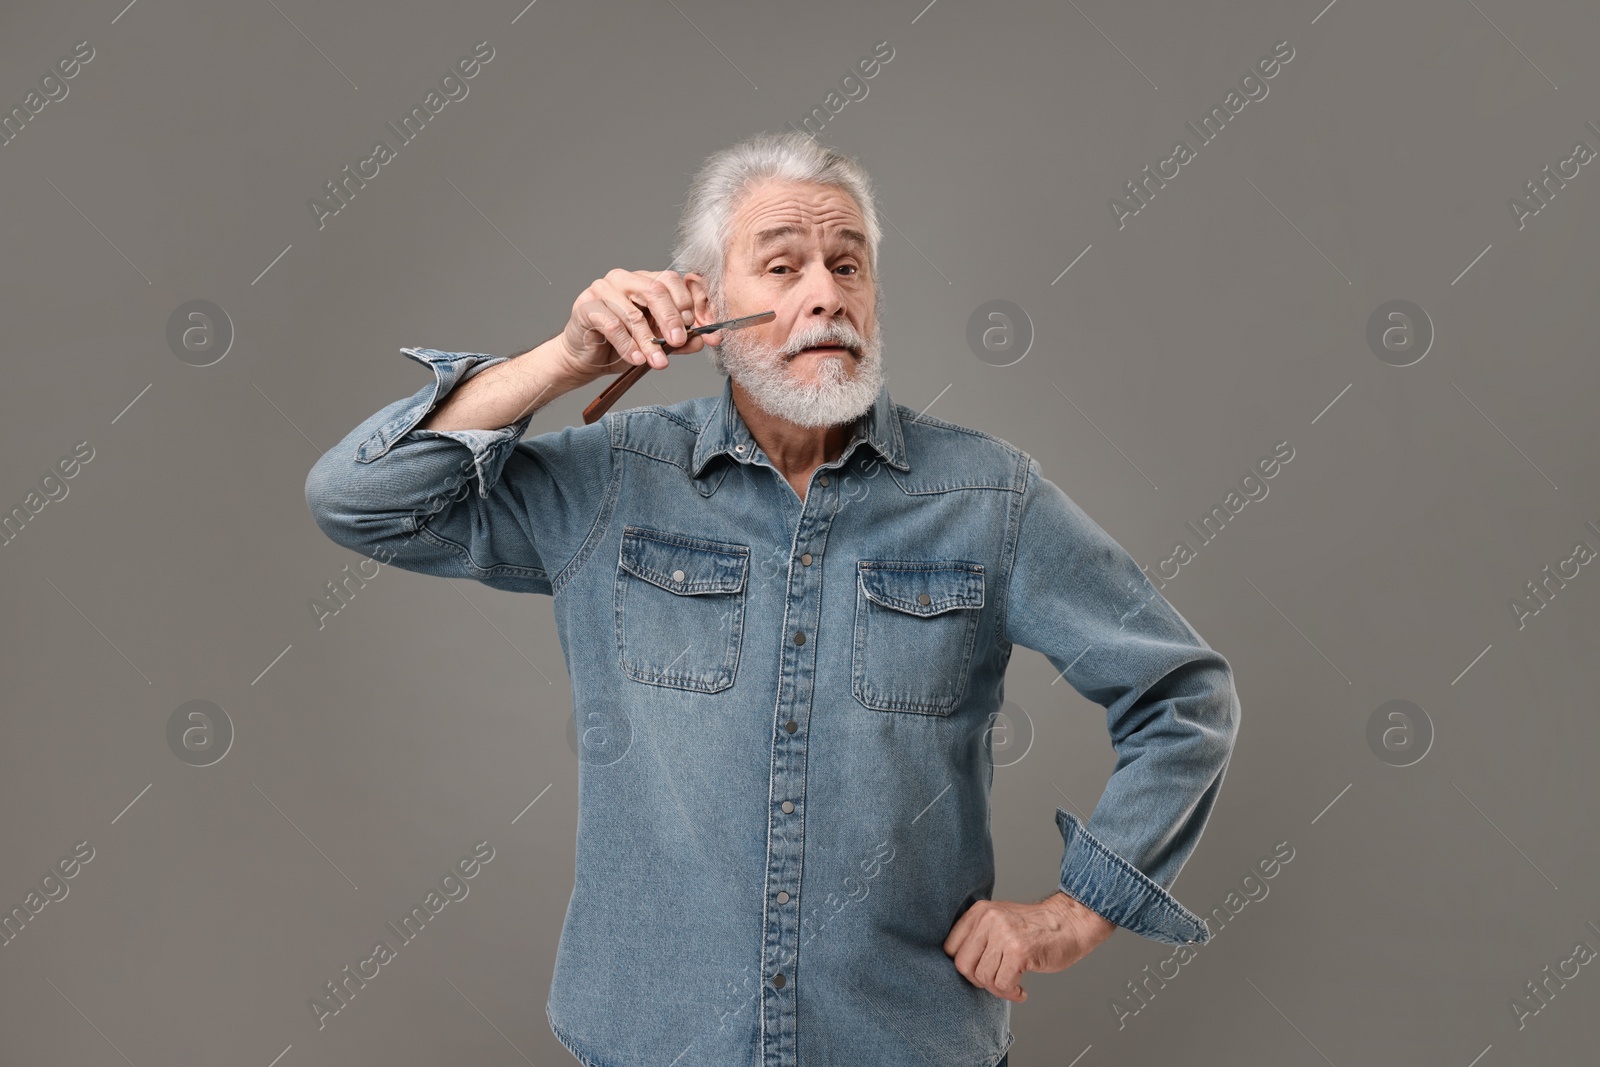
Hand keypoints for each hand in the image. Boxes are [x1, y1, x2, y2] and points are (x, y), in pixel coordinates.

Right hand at [556, 268, 702, 382]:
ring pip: (633, 313)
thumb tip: (700, 341)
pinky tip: (636, 359)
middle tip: (679, 341)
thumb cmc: (620, 345)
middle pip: (655, 290)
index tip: (698, 328)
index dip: (688, 304)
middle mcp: (624, 279)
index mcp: (644, 280)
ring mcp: (602, 289)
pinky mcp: (586, 306)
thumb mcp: (656, 343)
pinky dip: (627, 346)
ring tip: (658, 361)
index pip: (672, 281)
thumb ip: (678, 340)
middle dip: (671, 318)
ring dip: (649, 341)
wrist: (585, 359)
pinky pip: (612, 325)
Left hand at [943, 891, 1116, 1001]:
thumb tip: (958, 965)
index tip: (980, 971)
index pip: (951, 947)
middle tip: (997, 982)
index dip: (965, 966)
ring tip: (1012, 986)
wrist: (1070, 923)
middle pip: (963, 965)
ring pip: (983, 978)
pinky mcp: (1019, 951)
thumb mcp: (1000, 919)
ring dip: (998, 989)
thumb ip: (979, 935)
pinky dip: (1010, 994)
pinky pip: (1002, 984)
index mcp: (980, 911)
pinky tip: (1021, 991)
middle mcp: (989, 919)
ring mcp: (1003, 934)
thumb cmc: (1036, 927)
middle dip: (979, 981)